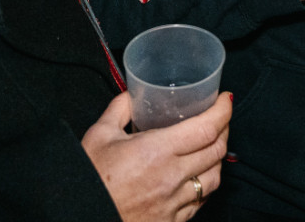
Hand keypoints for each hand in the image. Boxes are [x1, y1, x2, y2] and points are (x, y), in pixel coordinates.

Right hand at [80, 91, 230, 221]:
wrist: (79, 215)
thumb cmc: (88, 179)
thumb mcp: (99, 136)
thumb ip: (118, 109)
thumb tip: (132, 95)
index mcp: (157, 151)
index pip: (206, 129)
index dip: (222, 111)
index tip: (225, 99)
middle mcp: (172, 178)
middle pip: (217, 151)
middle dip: (224, 130)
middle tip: (220, 118)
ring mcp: (174, 203)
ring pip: (214, 179)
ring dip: (218, 159)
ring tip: (212, 146)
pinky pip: (200, 202)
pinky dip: (204, 185)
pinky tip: (197, 177)